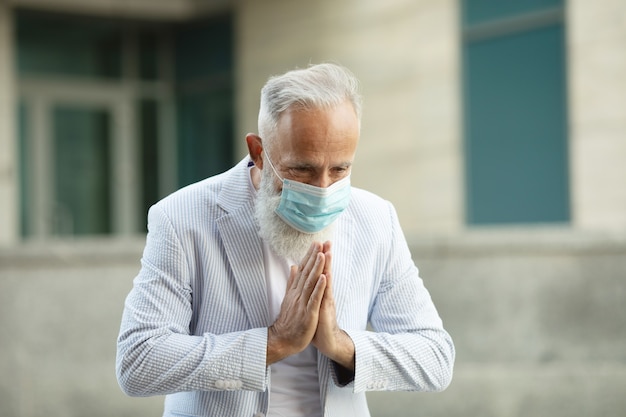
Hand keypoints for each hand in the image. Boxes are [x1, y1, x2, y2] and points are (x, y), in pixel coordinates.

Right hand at [267, 242, 327, 363]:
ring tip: (322, 254)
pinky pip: (314, 298)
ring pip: (310, 282)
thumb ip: (292, 282)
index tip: (315, 243)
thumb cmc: (288, 320)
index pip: (303, 270)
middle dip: (313, 257)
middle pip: (307, 272)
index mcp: (295, 290)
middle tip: (319, 242)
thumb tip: (293, 267)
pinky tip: (324, 277)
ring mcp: (303, 303)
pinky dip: (319, 287)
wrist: (283, 339)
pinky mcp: (308, 313)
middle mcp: (298, 294)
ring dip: (316, 268)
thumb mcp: (289, 298)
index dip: (309, 256)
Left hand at [312, 241, 354, 369]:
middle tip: (326, 241)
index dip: (317, 258)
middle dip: (325, 256)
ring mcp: (325, 300)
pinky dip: (325, 285)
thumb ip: (307, 289)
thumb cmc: (317, 322)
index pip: (317, 271)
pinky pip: (325, 295)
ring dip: (327, 266)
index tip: (317, 243)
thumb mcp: (310, 303)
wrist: (326, 340)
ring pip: (327, 280)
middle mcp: (323, 293)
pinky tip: (326, 275)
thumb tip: (301, 276)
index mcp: (318, 291)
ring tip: (328, 252)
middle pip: (324, 271)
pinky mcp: (325, 309)